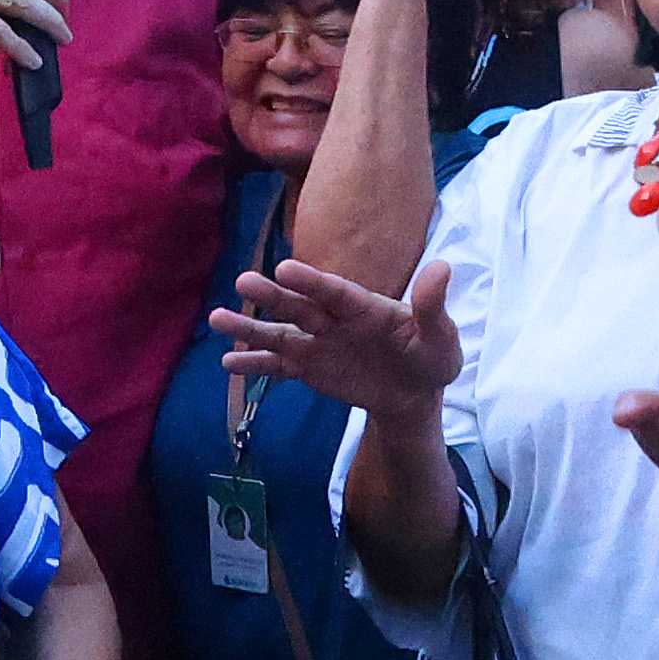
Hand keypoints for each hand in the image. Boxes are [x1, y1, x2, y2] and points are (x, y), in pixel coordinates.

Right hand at [208, 253, 464, 415]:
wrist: (414, 392)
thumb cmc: (430, 357)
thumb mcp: (440, 337)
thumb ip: (432, 306)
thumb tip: (442, 267)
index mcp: (364, 306)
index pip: (335, 292)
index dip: (311, 281)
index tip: (285, 268)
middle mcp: (334, 320)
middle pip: (299, 306)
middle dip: (273, 296)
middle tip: (243, 281)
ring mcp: (318, 343)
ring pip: (280, 333)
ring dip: (250, 327)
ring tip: (216, 319)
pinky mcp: (310, 368)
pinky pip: (279, 367)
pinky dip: (256, 365)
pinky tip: (228, 364)